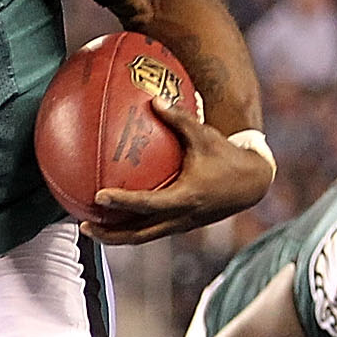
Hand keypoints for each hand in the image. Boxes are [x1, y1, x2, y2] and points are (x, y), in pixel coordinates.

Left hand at [84, 94, 275, 245]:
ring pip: (143, 237)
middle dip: (110, 234)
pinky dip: (132, 227)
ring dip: (117, 236)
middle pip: (139, 235)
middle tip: (83, 224)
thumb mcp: (204, 135)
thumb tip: (153, 99)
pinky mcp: (182, 225)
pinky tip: (116, 216)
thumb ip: (178, 118)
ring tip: (91, 227)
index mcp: (186, 197)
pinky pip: (152, 230)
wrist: (252, 184)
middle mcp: (182, 217)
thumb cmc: (227, 156)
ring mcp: (182, 225)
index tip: (99, 196)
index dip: (122, 202)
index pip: (147, 204)